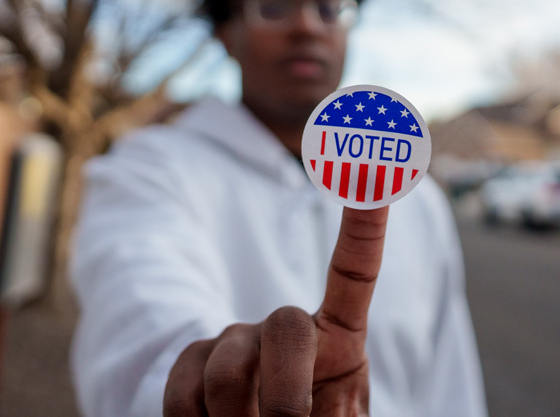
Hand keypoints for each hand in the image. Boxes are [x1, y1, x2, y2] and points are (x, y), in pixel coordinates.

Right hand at [163, 205, 388, 415]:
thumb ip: (333, 411)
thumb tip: (290, 412)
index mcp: (338, 336)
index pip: (354, 267)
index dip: (365, 221)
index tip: (375, 168)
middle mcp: (284, 326)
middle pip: (284, 328)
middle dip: (287, 397)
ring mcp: (234, 339)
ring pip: (226, 373)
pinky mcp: (192, 361)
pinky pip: (183, 394)